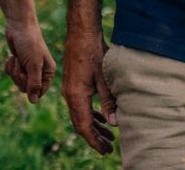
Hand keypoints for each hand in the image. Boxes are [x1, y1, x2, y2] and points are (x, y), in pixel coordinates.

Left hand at [2, 18, 55, 102]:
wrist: (18, 26)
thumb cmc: (29, 43)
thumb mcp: (33, 64)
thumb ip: (34, 84)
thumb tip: (33, 102)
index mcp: (48, 72)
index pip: (39, 92)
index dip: (30, 88)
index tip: (26, 76)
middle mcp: (39, 72)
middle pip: (26, 89)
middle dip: (20, 78)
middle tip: (20, 65)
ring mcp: (28, 68)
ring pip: (17, 82)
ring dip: (14, 71)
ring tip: (16, 58)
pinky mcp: (18, 63)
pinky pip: (10, 74)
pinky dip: (9, 66)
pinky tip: (11, 57)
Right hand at [60, 26, 116, 155]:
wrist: (81, 33)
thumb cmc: (94, 52)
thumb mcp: (105, 78)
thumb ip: (109, 102)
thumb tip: (114, 123)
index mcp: (76, 96)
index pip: (84, 126)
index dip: (94, 141)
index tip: (105, 150)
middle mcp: (69, 95)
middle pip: (80, 124)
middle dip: (94, 138)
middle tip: (109, 148)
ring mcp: (70, 90)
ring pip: (80, 116)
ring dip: (93, 127)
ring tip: (108, 137)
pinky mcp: (73, 85)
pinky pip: (80, 106)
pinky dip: (90, 115)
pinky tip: (101, 118)